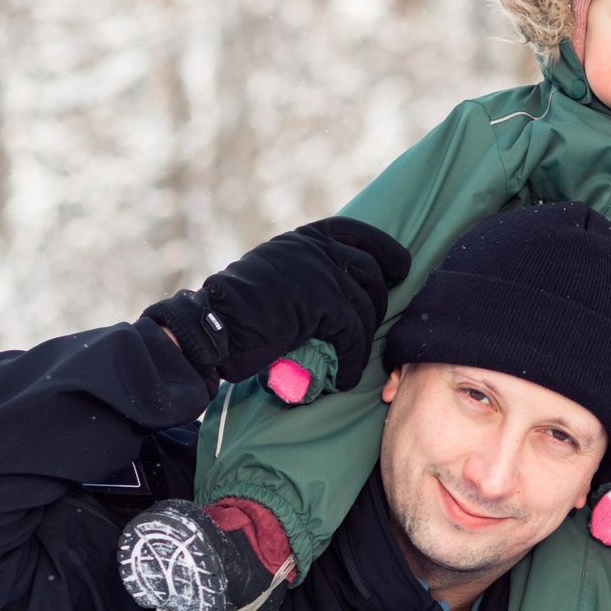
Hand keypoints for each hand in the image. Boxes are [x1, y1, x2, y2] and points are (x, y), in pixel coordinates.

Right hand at [144, 217, 410, 387]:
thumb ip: (305, 273)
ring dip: (365, 338)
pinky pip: (354, 334)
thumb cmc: (235, 312)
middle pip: (371, 271)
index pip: (357, 232)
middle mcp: (315, 249)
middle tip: (371, 328)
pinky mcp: (322, 303)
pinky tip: (346, 377)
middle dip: (378, 301)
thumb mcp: (274, 275)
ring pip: (366, 305)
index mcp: (303, 239)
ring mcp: (320, 273)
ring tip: (354, 360)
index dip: (384, 249)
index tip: (399, 266)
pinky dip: (353, 360)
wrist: (211, 326)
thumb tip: (338, 287)